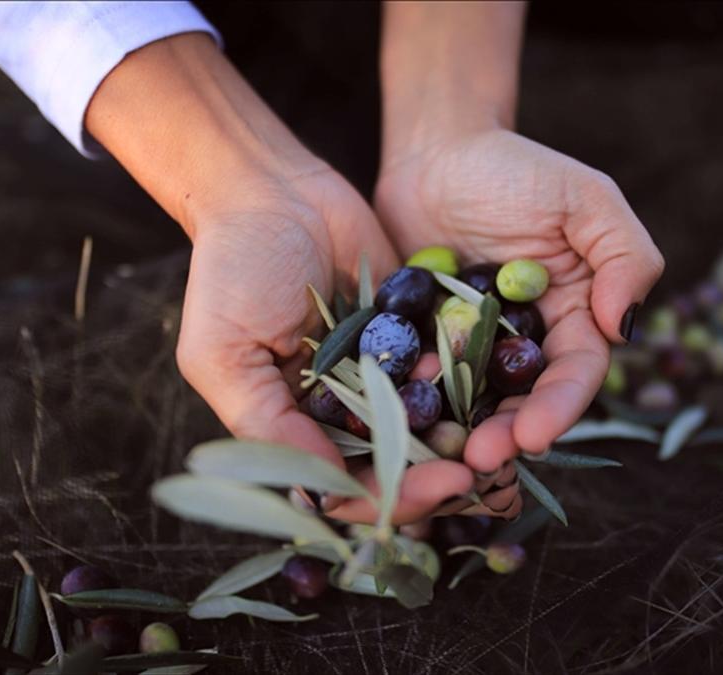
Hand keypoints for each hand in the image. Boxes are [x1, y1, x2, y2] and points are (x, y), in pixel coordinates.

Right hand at [86, 34, 473, 523]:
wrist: (273, 189)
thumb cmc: (232, 271)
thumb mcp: (226, 354)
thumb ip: (268, 424)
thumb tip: (322, 492)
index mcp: (290, 426)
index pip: (342, 488)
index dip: (388, 498)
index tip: (434, 489)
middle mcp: (338, 410)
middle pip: (393, 467)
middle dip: (433, 477)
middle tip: (477, 476)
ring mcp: (378, 373)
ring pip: (426, 426)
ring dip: (459, 438)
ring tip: (496, 443)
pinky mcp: (410, 334)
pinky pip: (444, 367)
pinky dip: (466, 380)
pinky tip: (491, 385)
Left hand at [375, 127, 664, 476]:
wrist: (436, 152)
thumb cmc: (517, 168)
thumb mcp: (584, 199)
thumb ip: (624, 255)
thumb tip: (624, 328)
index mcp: (574, 318)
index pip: (575, 373)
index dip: (558, 408)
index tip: (534, 436)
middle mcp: (526, 343)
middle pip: (522, 402)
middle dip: (506, 436)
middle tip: (478, 460)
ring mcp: (471, 349)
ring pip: (471, 404)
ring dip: (458, 434)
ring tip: (440, 457)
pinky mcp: (421, 345)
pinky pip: (417, 380)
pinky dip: (410, 402)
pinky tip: (395, 419)